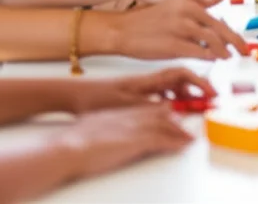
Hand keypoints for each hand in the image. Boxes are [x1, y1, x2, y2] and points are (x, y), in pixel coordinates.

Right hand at [50, 105, 191, 180]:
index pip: (145, 110)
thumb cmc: (72, 142)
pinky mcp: (136, 141)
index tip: (170, 115)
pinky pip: (163, 140)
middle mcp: (129, 117)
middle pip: (159, 114)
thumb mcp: (91, 128)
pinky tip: (185, 145)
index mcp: (119, 113)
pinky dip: (176, 143)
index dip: (160, 113)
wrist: (67, 148)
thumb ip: (102, 128)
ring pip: (165, 126)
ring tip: (191, 137)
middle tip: (186, 125)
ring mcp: (134, 128)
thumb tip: (104, 136)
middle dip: (174, 121)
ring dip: (180, 132)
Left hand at [67, 68, 216, 113]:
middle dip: (197, 88)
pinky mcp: (136, 92)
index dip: (199, 82)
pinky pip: (161, 92)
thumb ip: (151, 106)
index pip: (181, 73)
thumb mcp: (125, 104)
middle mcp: (148, 80)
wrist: (73, 95)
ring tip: (192, 105)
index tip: (210, 93)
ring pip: (172, 86)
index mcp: (148, 80)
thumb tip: (174, 110)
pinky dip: (171, 98)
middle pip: (181, 79)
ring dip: (185, 94)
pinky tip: (170, 107)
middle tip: (207, 100)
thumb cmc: (95, 97)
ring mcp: (142, 85)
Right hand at [103, 0, 248, 60]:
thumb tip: (217, 24)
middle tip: (245, 52)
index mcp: (188, 2)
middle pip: (220, 29)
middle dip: (236, 42)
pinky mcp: (173, 44)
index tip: (241, 42)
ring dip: (223, 51)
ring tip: (228, 57)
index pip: (217, 19)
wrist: (121, 30)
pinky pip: (198, 52)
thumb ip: (195, 15)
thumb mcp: (173, 9)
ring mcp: (181, 28)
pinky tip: (212, 60)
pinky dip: (209, 57)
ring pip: (212, 41)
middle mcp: (187, 11)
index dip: (232, 32)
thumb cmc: (147, 22)